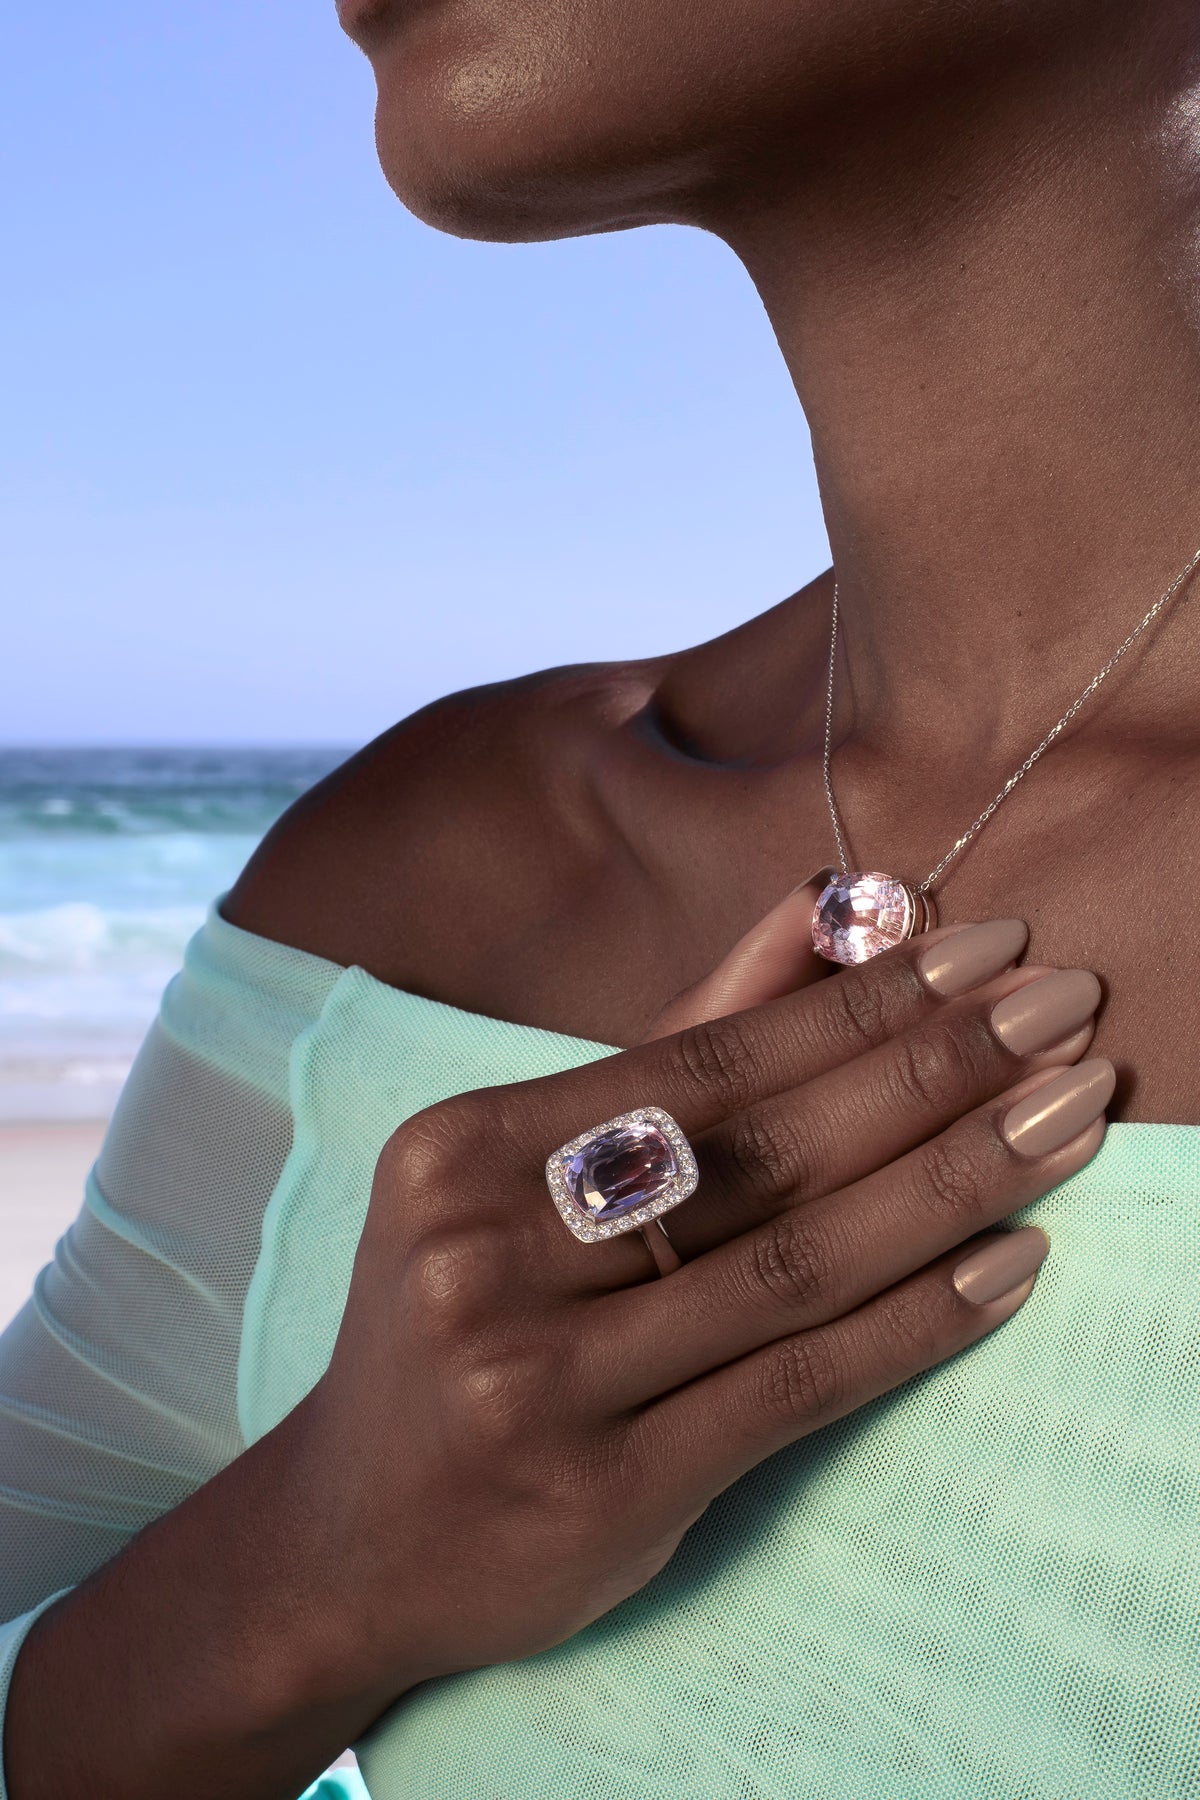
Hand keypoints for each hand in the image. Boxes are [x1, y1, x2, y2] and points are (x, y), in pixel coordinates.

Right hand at [298, 878, 1109, 1705]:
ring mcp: (541, 1381)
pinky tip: (1012, 1264)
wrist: (354, 1535)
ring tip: (1070, 1115)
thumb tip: (826, 906)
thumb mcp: (527, 1171)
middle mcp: (487, 1254)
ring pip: (795, 1262)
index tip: (987, 945)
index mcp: (464, 1148)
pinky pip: (796, 1386)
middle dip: (936, 1068)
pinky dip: (915, 1320)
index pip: (705, 1058)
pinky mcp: (603, 1490)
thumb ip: (681, 1038)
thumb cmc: (465, 1316)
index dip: (860, 999)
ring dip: (956, 1182)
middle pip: (762, 1148)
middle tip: (1065, 1008)